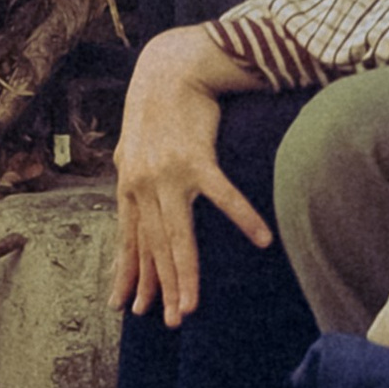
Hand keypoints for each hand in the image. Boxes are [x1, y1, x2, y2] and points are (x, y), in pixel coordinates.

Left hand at [110, 25, 273, 325]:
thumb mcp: (132, 143)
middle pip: (155, 248)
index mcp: (130, 186)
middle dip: (161, 288)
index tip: (130, 307)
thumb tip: (127, 190)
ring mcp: (168, 175)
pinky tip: (261, 239)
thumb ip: (130, 171)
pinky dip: (242, 218)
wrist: (171, 66)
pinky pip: (222, 196)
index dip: (131, 276)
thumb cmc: (156, 104)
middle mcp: (144, 186)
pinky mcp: (196, 158)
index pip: (132, 241)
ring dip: (185, 274)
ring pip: (177, 236)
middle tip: (170, 321)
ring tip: (191, 306)